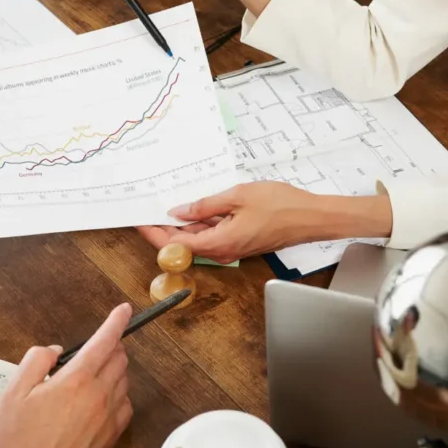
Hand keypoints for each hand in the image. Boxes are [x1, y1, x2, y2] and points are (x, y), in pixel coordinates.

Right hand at [0, 303, 133, 447]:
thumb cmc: (17, 443)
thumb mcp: (13, 393)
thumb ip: (36, 361)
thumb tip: (53, 350)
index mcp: (75, 380)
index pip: (105, 341)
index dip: (116, 321)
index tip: (124, 310)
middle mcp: (97, 397)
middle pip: (119, 359)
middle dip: (111, 346)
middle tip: (95, 348)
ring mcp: (107, 419)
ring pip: (124, 382)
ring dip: (114, 370)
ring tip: (92, 375)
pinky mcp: (109, 438)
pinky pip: (125, 407)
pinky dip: (119, 396)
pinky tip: (102, 400)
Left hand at [138, 182, 393, 263]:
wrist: (311, 217)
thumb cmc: (281, 206)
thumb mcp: (237, 196)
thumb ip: (205, 205)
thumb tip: (179, 212)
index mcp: (219, 243)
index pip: (174, 243)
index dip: (153, 232)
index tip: (137, 220)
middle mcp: (222, 251)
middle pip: (182, 243)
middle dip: (162, 227)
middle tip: (145, 206)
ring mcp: (231, 248)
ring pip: (197, 239)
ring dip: (180, 224)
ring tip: (163, 202)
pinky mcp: (238, 242)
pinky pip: (212, 235)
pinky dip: (199, 223)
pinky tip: (193, 206)